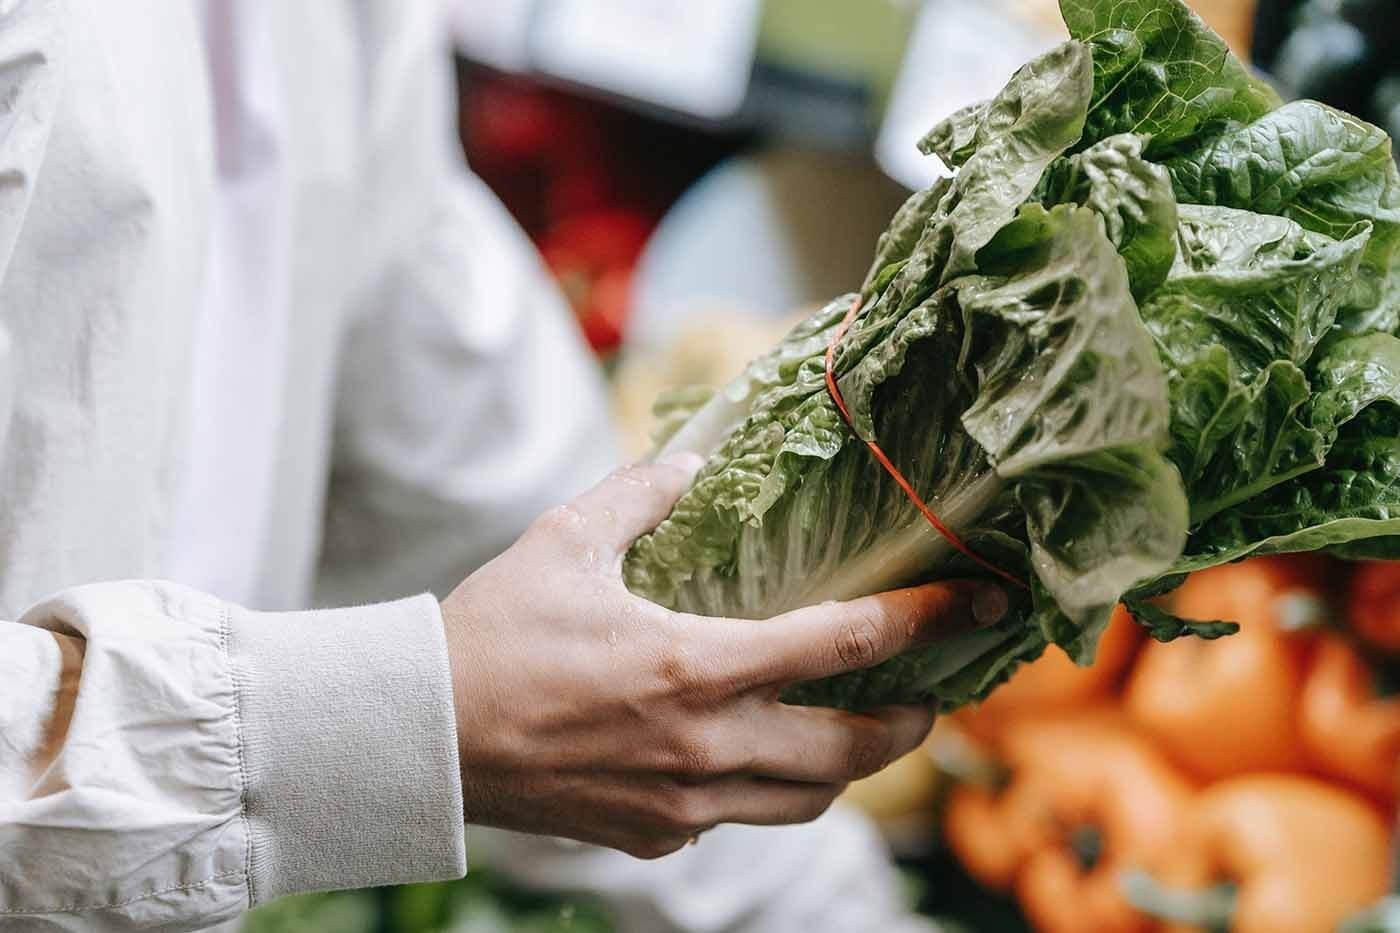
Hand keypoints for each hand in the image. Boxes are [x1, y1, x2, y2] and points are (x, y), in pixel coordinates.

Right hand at [441, 454, 1005, 858]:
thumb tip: (690, 464)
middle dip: (910, 723)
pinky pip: (738, 818)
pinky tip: (752, 755)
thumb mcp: (565, 542)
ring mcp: (682, 802)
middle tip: (929, 693)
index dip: (924, 622)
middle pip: (852, 751)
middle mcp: (705, 745)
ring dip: (848, 769)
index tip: (977, 605)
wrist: (424, 736)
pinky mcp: (653, 835)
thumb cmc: (493, 635)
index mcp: (696, 666)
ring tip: (859, 734)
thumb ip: (641, 496)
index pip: (843, 644)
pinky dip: (768, 789)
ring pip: (805, 802)